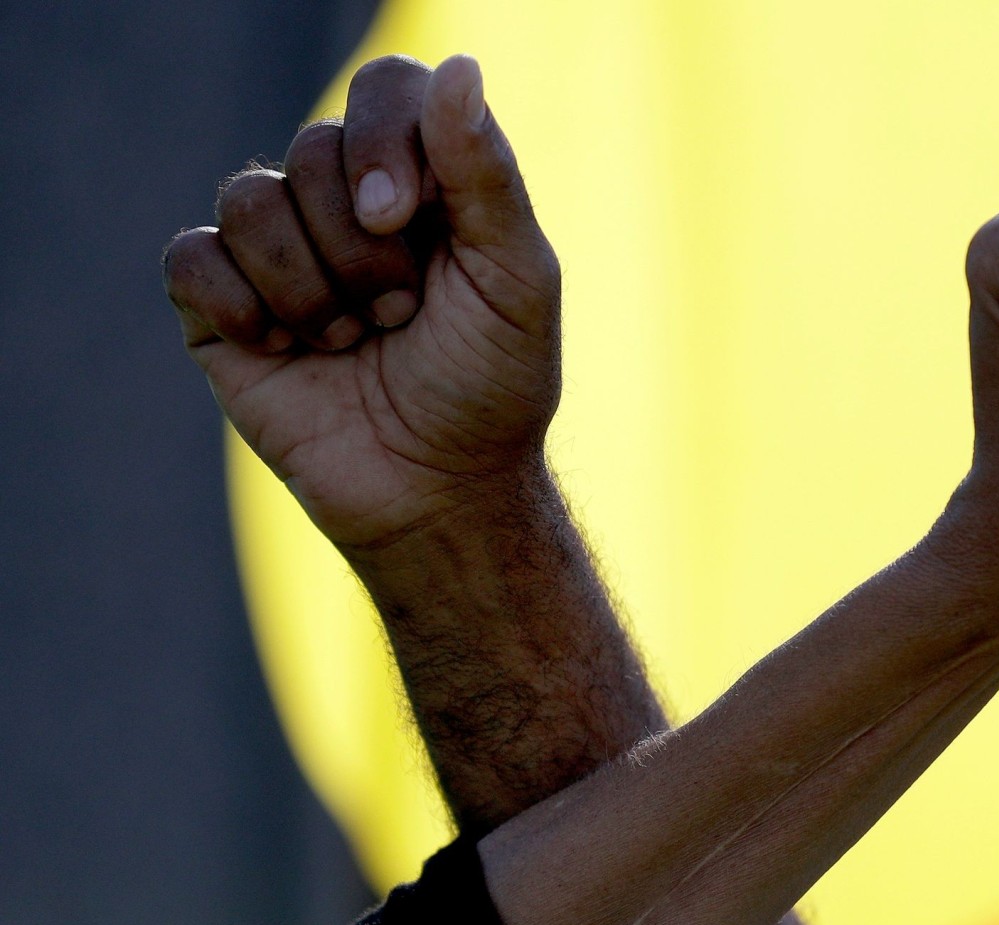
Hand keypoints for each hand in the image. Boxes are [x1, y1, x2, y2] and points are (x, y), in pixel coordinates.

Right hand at [163, 54, 559, 548]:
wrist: (439, 492)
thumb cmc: (491, 386)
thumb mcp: (515, 279)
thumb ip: (485, 174)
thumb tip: (458, 66)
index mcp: (422, 184)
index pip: (383, 89)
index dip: (383, 138)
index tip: (403, 215)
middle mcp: (345, 205)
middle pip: (312, 150)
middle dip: (362, 248)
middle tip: (401, 315)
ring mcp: (280, 255)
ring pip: (249, 200)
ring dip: (310, 286)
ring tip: (353, 342)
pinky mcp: (223, 310)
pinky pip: (189, 257)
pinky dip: (240, 303)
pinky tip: (285, 349)